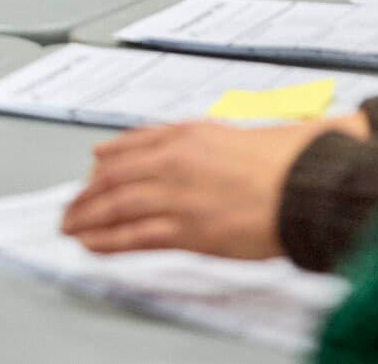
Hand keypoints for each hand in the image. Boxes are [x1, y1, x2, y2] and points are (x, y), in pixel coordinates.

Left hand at [59, 118, 356, 259]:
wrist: (308, 185)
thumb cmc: (284, 162)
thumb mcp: (232, 133)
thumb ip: (195, 139)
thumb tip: (164, 144)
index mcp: (184, 135)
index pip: (128, 146)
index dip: (104, 162)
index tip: (91, 169)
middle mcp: (172, 162)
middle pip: (112, 177)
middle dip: (85, 194)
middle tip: (70, 206)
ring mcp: (176, 196)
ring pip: (115, 206)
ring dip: (86, 218)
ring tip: (70, 227)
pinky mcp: (188, 230)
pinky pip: (135, 236)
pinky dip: (107, 240)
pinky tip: (91, 244)